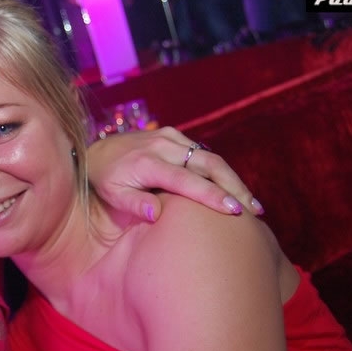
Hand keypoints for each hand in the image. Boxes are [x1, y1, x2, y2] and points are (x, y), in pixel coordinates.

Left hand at [86, 127, 261, 221]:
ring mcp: (169, 138)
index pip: (185, 180)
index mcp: (147, 163)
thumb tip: (156, 214)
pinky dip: (221, 171)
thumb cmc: (105, 180)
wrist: (96, 151)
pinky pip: (202, 153)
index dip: (211, 195)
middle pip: (208, 164)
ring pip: (210, 157)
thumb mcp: (111, 195)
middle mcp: (162, 146)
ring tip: (252, 205)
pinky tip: (234, 190)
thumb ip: (132, 203)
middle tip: (254, 211)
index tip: (234, 211)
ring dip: (233, 180)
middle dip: (234, 186)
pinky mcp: (174, 135)